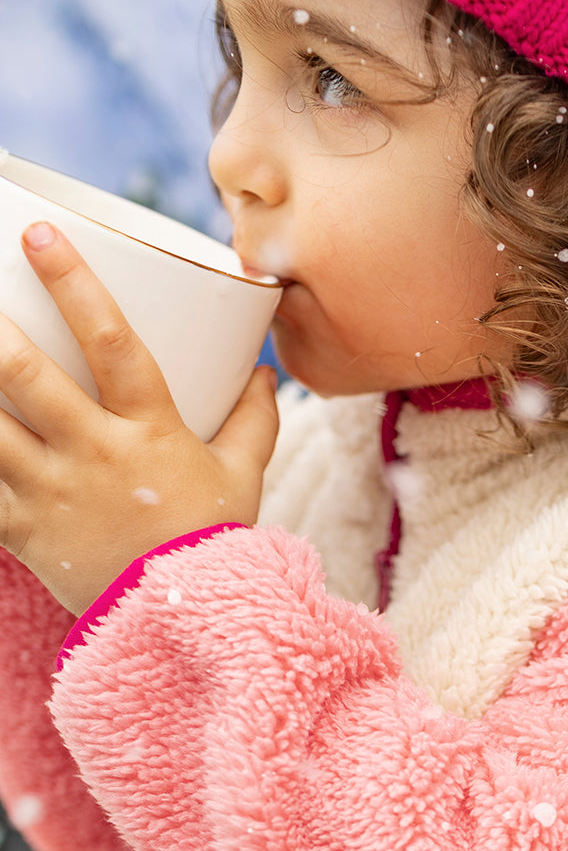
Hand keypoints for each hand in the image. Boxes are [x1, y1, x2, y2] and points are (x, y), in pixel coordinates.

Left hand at [0, 222, 278, 615]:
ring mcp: (52, 492)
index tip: (39, 234)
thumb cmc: (213, 537)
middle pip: (27, 376)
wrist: (183, 616)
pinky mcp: (22, 528)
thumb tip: (261, 368)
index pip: (113, 343)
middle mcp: (95, 454)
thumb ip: (255, 418)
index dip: (76, 284)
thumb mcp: (244, 473)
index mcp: (152, 432)